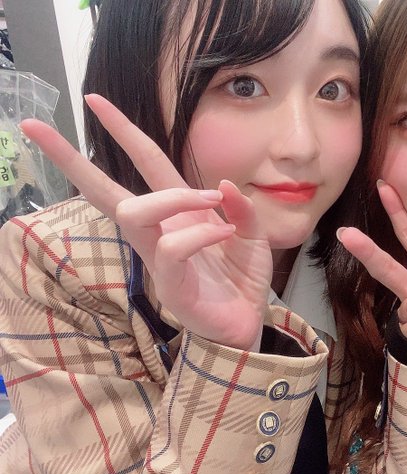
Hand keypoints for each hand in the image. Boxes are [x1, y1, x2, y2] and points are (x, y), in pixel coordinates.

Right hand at [19, 94, 271, 350]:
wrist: (247, 324)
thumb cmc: (242, 280)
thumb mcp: (252, 235)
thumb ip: (241, 210)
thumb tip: (221, 185)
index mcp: (177, 214)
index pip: (145, 165)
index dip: (123, 132)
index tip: (94, 99)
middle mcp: (160, 232)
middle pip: (108, 192)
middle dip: (73, 160)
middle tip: (37, 127)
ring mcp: (159, 259)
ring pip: (136, 213)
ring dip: (174, 197)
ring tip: (211, 200)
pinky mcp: (169, 285)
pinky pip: (172, 248)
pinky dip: (201, 232)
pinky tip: (224, 233)